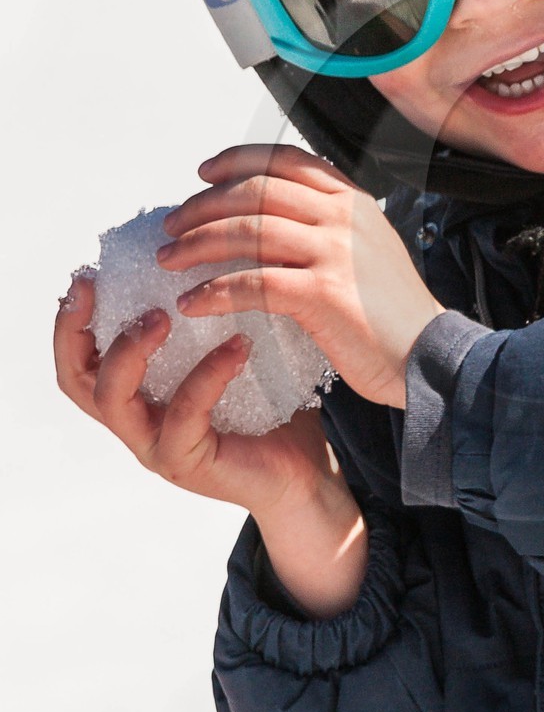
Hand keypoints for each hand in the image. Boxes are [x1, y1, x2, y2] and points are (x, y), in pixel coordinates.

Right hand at [53, 274, 351, 522]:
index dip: (70, 318)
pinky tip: (238, 346)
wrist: (304, 470)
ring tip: (164, 315)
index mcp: (138, 394)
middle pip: (75, 378)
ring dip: (131, 350)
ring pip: (113, 399)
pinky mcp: (189, 462)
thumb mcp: (234, 350)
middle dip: (77, 329)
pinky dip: (206, 376)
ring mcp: (157, 445)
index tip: (87, 275)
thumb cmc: (271, 407)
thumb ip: (215, 311)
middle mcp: (136, 420)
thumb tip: (217, 241)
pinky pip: (183, 415)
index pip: (79, 357)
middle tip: (102, 288)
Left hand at [156, 144, 444, 409]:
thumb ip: (330, 229)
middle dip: (204, 206)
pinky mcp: (323, 292)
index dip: (238, 161)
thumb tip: (273, 223)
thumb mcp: (370, 251)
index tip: (204, 174)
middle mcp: (344, 216)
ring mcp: (335, 251)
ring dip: (197, 244)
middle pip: (256, 191)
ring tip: (170, 260)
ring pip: (248, 230)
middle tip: (172, 226)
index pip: (286, 160)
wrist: (431, 356)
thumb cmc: (396, 316)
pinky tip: (192, 303)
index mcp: (353, 201)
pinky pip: (252, 282)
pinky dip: (214, 291)